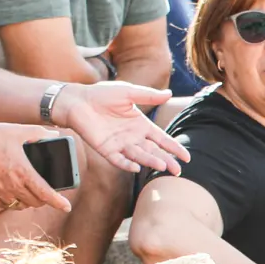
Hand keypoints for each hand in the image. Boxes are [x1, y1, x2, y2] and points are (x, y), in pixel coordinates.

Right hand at [0, 119, 70, 211]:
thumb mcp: (17, 131)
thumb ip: (38, 133)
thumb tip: (54, 135)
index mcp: (23, 171)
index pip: (46, 194)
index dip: (59, 203)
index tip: (67, 207)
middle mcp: (12, 186)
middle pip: (36, 202)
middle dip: (44, 199)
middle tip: (46, 192)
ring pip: (21, 205)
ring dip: (29, 201)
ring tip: (29, 190)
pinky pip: (6, 205)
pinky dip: (13, 201)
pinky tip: (12, 191)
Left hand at [52, 81, 189, 173]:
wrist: (78, 100)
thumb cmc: (102, 94)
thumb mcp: (128, 93)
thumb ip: (148, 96)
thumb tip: (169, 94)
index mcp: (140, 124)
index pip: (161, 138)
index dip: (173, 147)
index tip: (186, 157)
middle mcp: (132, 137)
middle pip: (153, 151)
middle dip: (166, 160)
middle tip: (178, 171)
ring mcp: (120, 144)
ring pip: (139, 156)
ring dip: (150, 161)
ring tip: (162, 166)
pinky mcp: (106, 149)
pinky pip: (118, 160)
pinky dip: (127, 164)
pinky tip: (136, 168)